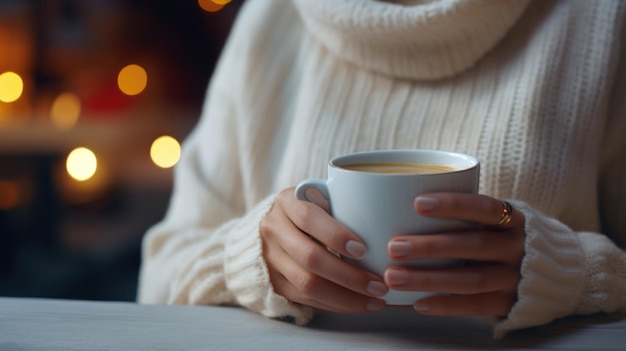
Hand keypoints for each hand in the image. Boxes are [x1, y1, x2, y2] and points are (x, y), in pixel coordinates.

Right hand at [260, 187, 387, 312]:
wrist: (272, 227)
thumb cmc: (309, 210)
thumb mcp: (319, 197)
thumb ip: (342, 205)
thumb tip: (384, 224)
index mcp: (287, 202)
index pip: (309, 218)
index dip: (336, 235)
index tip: (363, 250)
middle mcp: (274, 230)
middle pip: (310, 258)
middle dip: (349, 275)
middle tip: (379, 284)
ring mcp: (271, 259)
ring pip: (307, 284)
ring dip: (346, 297)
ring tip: (375, 299)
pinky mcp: (275, 282)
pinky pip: (306, 299)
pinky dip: (336, 304)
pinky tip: (359, 304)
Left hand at [384, 193, 524, 316]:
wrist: (557, 272)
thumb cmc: (503, 237)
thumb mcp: (496, 220)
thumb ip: (464, 214)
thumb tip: (402, 205)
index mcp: (513, 219)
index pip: (484, 207)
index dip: (452, 204)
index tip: (417, 203)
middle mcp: (517, 247)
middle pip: (472, 245)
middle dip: (430, 246)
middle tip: (394, 247)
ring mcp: (516, 277)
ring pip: (471, 279)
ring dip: (429, 278)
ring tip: (393, 277)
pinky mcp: (511, 303)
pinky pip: (476, 305)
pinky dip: (446, 305)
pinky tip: (418, 303)